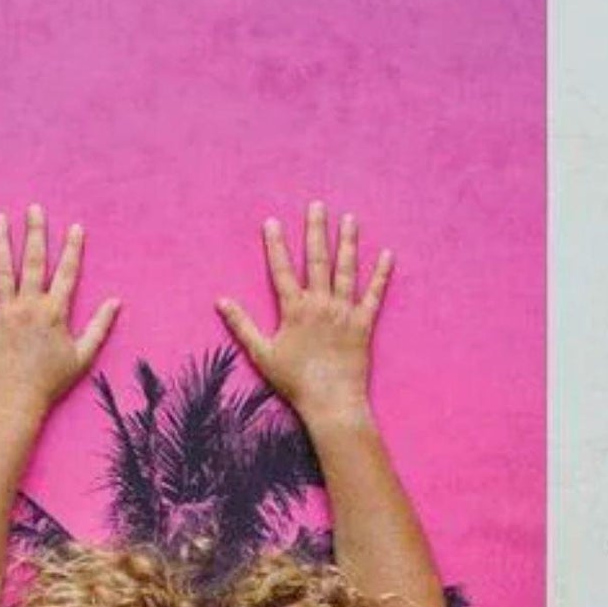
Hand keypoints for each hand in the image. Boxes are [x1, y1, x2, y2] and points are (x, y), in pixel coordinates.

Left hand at [0, 205, 120, 418]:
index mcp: (55, 312)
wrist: (16, 400)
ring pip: (2, 269)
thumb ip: (100, 326)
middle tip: (35, 208)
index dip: (72, 249)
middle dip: (35, 233)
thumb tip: (116, 302)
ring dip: (1, 242)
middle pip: (34, 261)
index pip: (67, 273)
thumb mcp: (83, 356)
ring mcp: (4, 312)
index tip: (75, 227)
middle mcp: (29, 306)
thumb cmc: (51, 382)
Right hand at [215, 200, 391, 420]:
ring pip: (346, 269)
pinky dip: (381, 274)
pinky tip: (387, 255)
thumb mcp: (262, 353)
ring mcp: (344, 311)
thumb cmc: (294, 381)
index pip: (281, 270)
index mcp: (294, 309)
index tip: (272, 222)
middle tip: (317, 206)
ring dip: (347, 242)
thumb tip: (220, 301)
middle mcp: (320, 303)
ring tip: (349, 219)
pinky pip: (374, 294)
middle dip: (315, 231)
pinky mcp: (364, 323)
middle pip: (316, 260)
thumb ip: (242, 325)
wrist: (330, 401)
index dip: (275, 245)